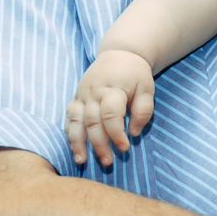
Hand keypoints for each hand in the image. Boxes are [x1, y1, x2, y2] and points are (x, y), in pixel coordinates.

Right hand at [65, 49, 155, 165]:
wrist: (120, 54)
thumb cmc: (135, 74)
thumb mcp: (147, 88)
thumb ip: (143, 110)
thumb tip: (133, 133)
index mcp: (112, 88)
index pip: (110, 114)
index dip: (116, 133)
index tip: (125, 147)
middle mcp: (93, 92)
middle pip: (92, 121)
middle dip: (99, 144)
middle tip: (108, 161)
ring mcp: (82, 94)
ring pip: (76, 121)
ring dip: (78, 142)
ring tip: (82, 161)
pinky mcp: (76, 97)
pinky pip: (69, 117)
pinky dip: (70, 133)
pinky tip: (74, 148)